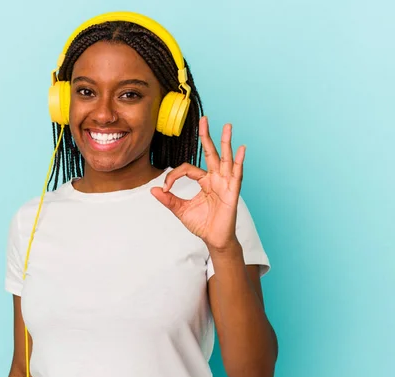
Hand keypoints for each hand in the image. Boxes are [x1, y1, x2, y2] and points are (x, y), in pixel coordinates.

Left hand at [150, 116, 244, 250]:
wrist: (214, 240)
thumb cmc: (201, 224)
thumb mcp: (181, 210)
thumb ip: (168, 200)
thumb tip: (153, 190)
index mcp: (204, 181)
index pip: (188, 168)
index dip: (174, 175)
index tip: (166, 188)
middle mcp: (216, 179)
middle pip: (211, 153)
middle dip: (207, 136)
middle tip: (204, 119)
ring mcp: (225, 184)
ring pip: (225, 159)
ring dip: (226, 142)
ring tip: (227, 126)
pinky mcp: (232, 192)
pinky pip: (236, 174)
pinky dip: (239, 162)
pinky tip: (241, 149)